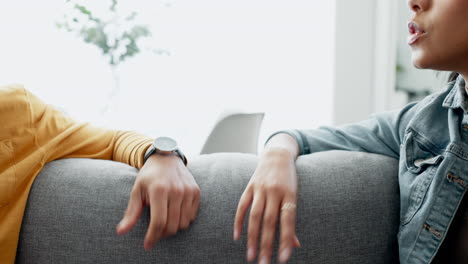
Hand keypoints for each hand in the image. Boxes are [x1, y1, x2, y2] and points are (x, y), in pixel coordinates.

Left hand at [116, 154, 199, 249]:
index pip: (158, 222)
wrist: (166, 158)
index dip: (152, 237)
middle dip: (162, 234)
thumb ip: (131, 212)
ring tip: (164, 221)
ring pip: (183, 223)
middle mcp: (176, 190)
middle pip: (172, 226)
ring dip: (173, 228)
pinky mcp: (196, 191)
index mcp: (159, 190)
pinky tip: (174, 213)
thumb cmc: (149, 176)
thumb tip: (120, 232)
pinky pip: (191, 216)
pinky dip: (183, 219)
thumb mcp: (137, 191)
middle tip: (155, 232)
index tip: (148, 245)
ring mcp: (188, 191)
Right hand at [234, 148, 300, 263]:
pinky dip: (239, 222)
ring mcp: (260, 188)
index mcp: (290, 194)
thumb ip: (291, 219)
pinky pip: (242, 206)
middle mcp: (275, 191)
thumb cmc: (289, 179)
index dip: (285, 241)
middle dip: (266, 244)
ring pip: (254, 216)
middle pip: (269, 222)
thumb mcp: (294, 196)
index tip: (283, 259)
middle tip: (263, 263)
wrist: (277, 155)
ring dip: (252, 238)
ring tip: (250, 255)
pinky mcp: (249, 186)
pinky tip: (237, 237)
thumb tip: (295, 244)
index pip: (288, 221)